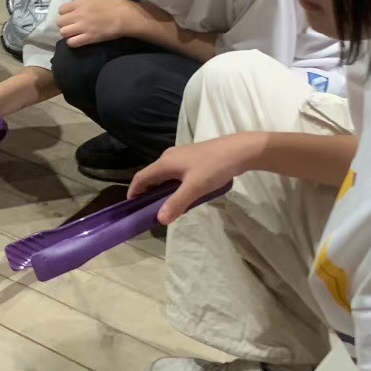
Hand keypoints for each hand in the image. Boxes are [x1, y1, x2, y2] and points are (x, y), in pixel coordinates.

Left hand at [54, 0, 137, 47]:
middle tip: (72, 27)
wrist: (126, 15)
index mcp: (81, 2)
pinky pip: (71, 42)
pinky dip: (73, 42)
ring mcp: (83, 26)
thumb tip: (77, 6)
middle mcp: (78, 14)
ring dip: (68, 34)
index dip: (65, 14)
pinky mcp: (89, 37)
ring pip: (63, 32)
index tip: (71, 17)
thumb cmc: (115, 4)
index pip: (61, 9)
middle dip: (64, 25)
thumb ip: (84, 1)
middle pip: (59, 22)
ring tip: (75, 34)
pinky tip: (79, 41)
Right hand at [128, 133, 258, 223]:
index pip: (141, 177)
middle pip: (151, 176)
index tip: (130, 207)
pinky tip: (182, 196)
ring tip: (164, 207)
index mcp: (165, 163)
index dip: (133, 191)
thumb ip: (177, 203)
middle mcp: (169, 157)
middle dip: (147, 193)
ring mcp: (181, 157)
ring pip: (164, 176)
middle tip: (147, 211)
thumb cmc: (214, 167)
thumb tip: (159, 220)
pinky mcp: (192, 159)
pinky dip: (172, 186)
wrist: (239, 151)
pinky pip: (175, 174)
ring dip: (161, 190)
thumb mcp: (195, 188)